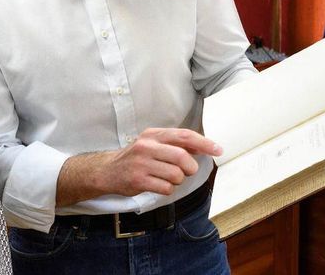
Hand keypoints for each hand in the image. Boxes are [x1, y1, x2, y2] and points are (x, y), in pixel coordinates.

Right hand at [56, 128, 221, 204]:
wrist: (107, 170)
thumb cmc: (135, 157)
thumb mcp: (152, 143)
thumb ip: (174, 143)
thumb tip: (202, 146)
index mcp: (153, 134)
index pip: (184, 135)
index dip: (204, 143)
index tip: (218, 149)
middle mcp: (147, 146)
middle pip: (182, 157)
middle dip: (190, 168)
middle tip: (187, 171)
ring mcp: (142, 163)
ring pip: (176, 174)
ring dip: (177, 180)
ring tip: (166, 178)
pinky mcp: (138, 180)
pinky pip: (166, 188)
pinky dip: (167, 189)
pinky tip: (158, 185)